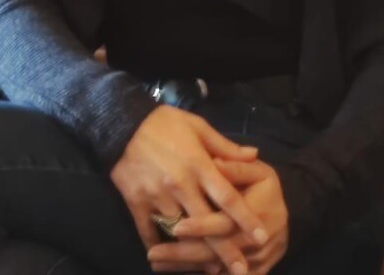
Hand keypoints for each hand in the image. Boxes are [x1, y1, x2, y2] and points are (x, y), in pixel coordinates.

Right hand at [110, 106, 265, 274]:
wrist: (120, 124)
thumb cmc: (164, 123)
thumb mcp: (198, 126)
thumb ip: (226, 147)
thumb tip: (255, 155)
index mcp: (199, 165)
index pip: (228, 197)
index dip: (246, 219)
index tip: (262, 238)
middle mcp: (180, 185)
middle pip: (207, 223)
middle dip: (225, 249)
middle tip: (241, 271)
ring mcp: (157, 196)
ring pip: (179, 231)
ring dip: (193, 251)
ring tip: (210, 269)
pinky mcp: (136, 202)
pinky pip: (148, 230)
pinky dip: (158, 245)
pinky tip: (168, 256)